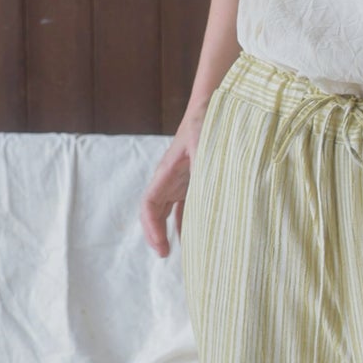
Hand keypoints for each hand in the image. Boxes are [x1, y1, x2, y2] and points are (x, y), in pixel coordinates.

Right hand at [140, 118, 200, 257]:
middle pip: (155, 213)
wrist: (213, 106)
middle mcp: (170, 179)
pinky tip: (201, 236)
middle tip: (166, 256)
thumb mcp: (207, 145)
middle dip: (158, 235)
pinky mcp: (195, 181)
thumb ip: (206, 170)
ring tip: (186, 254)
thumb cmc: (207, 123)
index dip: (151, 228)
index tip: (162, 247)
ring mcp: (182, 181)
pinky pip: (188, 207)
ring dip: (174, 231)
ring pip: (171, 212)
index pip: (149, 205)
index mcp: (167, 172)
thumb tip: (210, 197)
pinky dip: (190, 222)